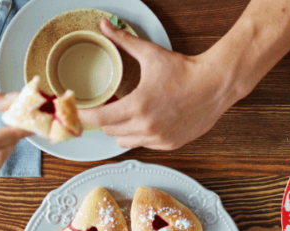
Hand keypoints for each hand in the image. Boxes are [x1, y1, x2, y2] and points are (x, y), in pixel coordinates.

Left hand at [79, 19, 239, 149]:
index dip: (83, 116)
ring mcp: (158, 138)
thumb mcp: (150, 54)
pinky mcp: (169, 144)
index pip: (99, 119)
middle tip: (110, 106)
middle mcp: (146, 126)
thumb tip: (104, 25)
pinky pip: (143, 145)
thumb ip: (123, 41)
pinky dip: (140, 135)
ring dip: (121, 130)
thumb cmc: (184, 70)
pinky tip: (148, 121)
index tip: (75, 112)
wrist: (214, 85)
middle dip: (105, 119)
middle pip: (109, 131)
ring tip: (129, 115)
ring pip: (124, 142)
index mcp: (138, 105)